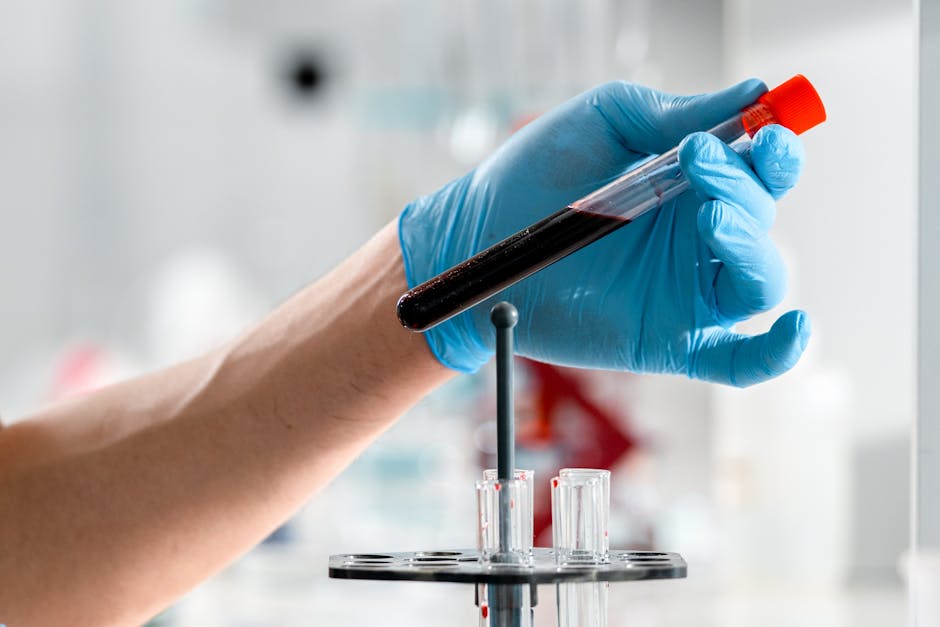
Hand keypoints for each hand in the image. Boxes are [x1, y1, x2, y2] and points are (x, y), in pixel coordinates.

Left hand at [398, 79, 809, 385]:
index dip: (777, 150)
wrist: (478, 238)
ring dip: (752, 245)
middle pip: (763, 219)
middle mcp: (698, 238)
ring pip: (760, 280)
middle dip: (746, 186)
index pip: (762, 169)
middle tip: (695, 162)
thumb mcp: (605, 122)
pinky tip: (794, 331)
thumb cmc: (535, 175)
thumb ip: (673, 111)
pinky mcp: (669, 340)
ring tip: (710, 216)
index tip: (765, 130)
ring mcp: (686, 293)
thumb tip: (754, 93)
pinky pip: (736, 360)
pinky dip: (774, 354)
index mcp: (692, 184)